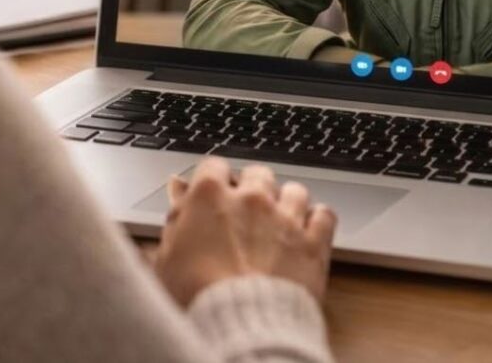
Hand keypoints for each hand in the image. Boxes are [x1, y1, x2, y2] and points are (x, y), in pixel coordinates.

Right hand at [153, 157, 336, 306]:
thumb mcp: (167, 256)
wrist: (238, 326)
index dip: (213, 181)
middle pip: (257, 174)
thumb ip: (175, 214)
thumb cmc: (196, 297)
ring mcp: (285, 217)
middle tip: (246, 215)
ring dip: (288, 203)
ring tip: (279, 225)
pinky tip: (308, 232)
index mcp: (210, 196)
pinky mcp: (313, 242)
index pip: (213, 166)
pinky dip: (318, 221)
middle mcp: (251, 198)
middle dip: (253, 189)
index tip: (214, 195)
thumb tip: (178, 188)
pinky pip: (324, 215)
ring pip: (294, 190)